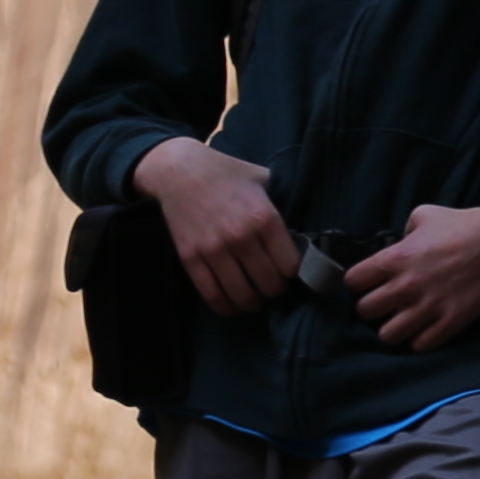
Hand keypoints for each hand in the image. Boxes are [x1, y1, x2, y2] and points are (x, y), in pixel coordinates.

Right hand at [135, 136, 295, 312]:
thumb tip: (301, 228)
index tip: (290, 271)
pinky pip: (212, 295)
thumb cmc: (226, 173)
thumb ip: (281, 204)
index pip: (290, 265)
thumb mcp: (263, 179)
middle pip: (269, 284)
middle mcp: (241, 237)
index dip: (294, 273)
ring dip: (254, 303)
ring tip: (256, 298)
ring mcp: (214, 250)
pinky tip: (234, 306)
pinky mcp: (191, 259)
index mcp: (264, 218)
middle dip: (276, 290)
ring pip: (243, 295)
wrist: (178, 171)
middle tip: (274, 286)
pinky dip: (226, 307)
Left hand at [345, 202, 479, 349]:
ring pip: (388, 335)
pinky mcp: (451, 321)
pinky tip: (425, 327)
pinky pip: (421, 345)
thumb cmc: (461, 225)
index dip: (358, 283)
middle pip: (365, 312)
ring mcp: (430, 306)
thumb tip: (396, 245)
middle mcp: (407, 285)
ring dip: (393, 328)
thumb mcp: (424, 215)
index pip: (353, 282)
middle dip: (372, 307)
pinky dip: (420, 339)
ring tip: (402, 320)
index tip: (368, 283)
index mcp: (396, 258)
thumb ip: (403, 232)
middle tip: (384, 303)